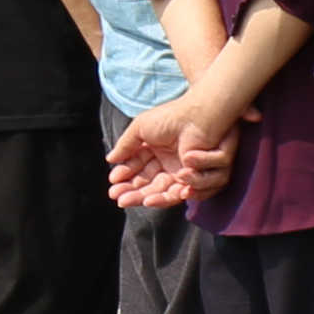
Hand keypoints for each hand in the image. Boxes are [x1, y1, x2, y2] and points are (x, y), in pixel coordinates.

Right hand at [108, 100, 235, 209]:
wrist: (196, 114)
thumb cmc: (170, 117)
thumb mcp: (141, 129)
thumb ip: (126, 145)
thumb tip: (110, 160)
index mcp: (157, 155)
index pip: (139, 173)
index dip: (126, 180)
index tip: (113, 185)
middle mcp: (171, 166)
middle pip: (151, 187)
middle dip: (135, 195)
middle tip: (119, 199)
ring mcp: (187, 172)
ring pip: (170, 193)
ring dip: (156, 198)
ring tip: (144, 199)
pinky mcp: (202, 175)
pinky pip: (193, 190)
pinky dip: (181, 192)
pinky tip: (172, 191)